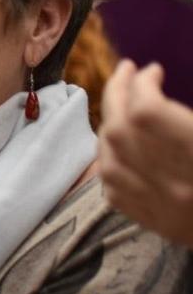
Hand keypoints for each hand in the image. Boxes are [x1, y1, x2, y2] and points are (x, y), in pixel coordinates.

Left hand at [99, 59, 192, 246]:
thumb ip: (189, 116)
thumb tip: (158, 76)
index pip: (147, 113)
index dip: (142, 85)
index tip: (153, 70)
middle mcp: (179, 183)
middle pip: (121, 132)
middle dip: (116, 95)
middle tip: (126, 73)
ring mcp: (164, 207)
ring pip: (110, 162)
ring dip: (109, 127)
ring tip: (121, 106)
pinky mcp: (159, 223)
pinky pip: (114, 190)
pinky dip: (110, 162)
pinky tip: (120, 145)